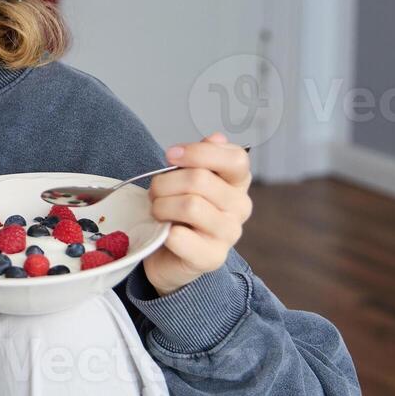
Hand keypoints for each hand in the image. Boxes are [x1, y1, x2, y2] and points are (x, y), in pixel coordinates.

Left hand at [140, 133, 253, 296]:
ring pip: (190, 206)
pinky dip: (165, 231)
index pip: (235, 158)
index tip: (170, 155)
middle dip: (166, 182)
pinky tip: (164, 232)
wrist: (170, 255)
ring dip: (162, 205)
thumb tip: (216, 137)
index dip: (199, 152)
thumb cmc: (179, 212)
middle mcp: (240, 207)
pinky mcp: (212, 257)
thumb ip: (201, 158)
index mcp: (237, 183)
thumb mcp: (188, 179)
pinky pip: (181, 237)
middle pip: (201, 180)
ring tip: (156, 210)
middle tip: (154, 191)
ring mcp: (229, 234)